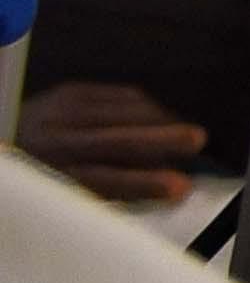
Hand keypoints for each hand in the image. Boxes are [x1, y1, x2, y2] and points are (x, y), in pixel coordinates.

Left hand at [16, 77, 210, 206]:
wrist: (3, 137)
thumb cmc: (39, 173)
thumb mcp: (62, 191)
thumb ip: (105, 191)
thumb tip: (159, 185)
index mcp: (51, 175)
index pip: (104, 180)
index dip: (145, 183)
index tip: (179, 187)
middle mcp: (56, 140)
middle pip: (118, 140)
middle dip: (163, 139)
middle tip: (197, 140)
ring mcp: (62, 110)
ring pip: (124, 112)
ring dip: (161, 120)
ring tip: (185, 132)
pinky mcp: (71, 90)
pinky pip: (121, 94)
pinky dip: (147, 106)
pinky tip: (160, 117)